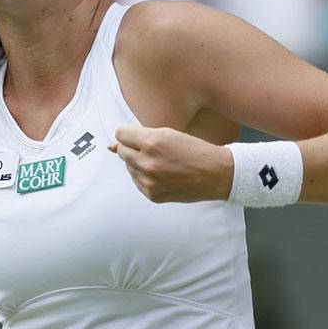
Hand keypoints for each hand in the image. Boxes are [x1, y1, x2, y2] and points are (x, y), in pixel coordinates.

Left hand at [108, 124, 231, 202]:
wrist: (217, 174)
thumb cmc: (194, 151)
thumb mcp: (169, 134)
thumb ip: (138, 136)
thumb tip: (111, 145)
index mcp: (152, 142)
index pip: (120, 134)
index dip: (130, 134)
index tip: (139, 137)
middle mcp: (148, 162)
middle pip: (122, 151)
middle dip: (133, 148)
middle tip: (153, 150)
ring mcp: (149, 181)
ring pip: (128, 167)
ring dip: (139, 163)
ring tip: (161, 162)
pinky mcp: (152, 194)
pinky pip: (136, 181)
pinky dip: (145, 176)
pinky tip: (162, 174)